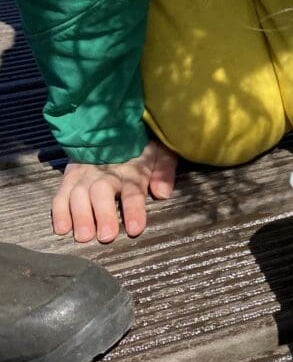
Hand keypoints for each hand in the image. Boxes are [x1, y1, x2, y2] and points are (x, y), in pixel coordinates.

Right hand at [52, 140, 178, 243]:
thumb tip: (162, 193)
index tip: (135, 229)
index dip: (133, 209)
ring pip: (78, 193)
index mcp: (132, 168)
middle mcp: (106, 171)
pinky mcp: (70, 174)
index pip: (133, 190)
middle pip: (101, 192)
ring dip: (80, 216)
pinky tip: (62, 229)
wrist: (114, 125)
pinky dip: (59, 211)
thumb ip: (164, 171)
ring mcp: (85, 172)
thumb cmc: (142, 147)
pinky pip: (62, 192)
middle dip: (103, 215)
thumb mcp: (161, 152)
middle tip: (106, 236)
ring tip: (84, 237)